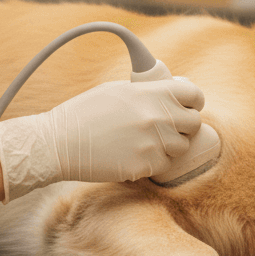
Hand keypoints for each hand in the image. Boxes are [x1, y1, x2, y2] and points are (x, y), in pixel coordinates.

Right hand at [0, 76, 204, 202]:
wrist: (60, 141)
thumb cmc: (84, 113)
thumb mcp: (117, 90)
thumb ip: (147, 91)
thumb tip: (170, 92)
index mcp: (150, 93)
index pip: (194, 94)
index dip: (193, 101)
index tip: (188, 106)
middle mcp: (156, 116)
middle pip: (193, 123)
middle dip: (183, 126)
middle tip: (166, 127)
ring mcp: (152, 142)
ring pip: (181, 147)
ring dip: (169, 146)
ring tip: (144, 142)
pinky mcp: (145, 166)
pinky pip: (164, 165)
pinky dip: (153, 163)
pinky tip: (133, 155)